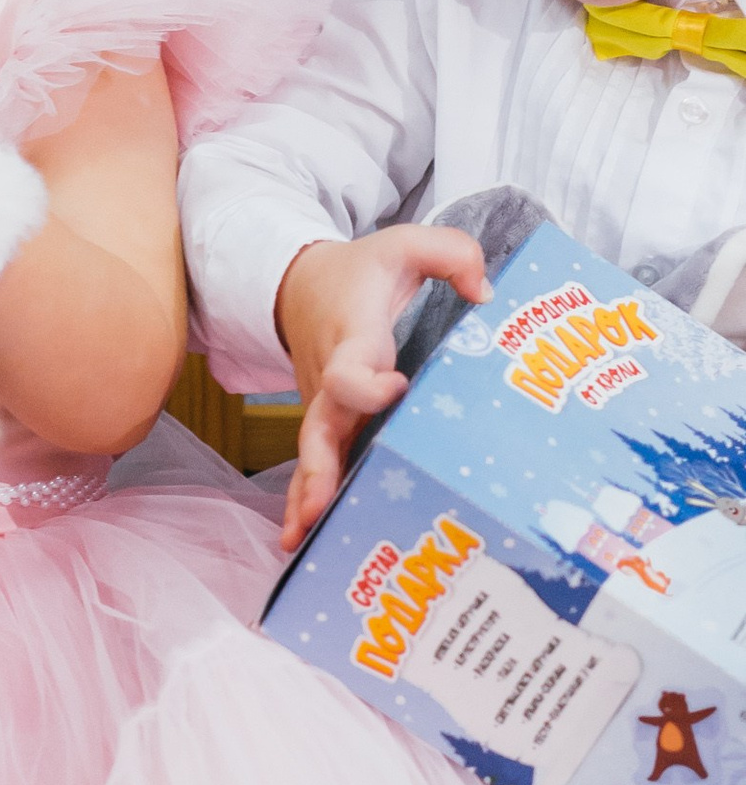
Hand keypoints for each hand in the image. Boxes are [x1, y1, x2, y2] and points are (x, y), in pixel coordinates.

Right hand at [274, 224, 488, 551]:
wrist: (300, 286)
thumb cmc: (361, 271)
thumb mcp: (405, 243)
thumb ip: (451, 255)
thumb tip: (485, 296)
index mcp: (353, 340)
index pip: (349, 369)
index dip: (366, 384)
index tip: (395, 388)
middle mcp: (331, 379)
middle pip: (319, 429)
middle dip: (318, 469)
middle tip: (317, 507)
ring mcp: (325, 406)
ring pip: (314, 455)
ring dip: (306, 498)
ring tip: (299, 541)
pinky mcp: (329, 423)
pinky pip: (319, 461)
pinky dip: (308, 499)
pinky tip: (303, 537)